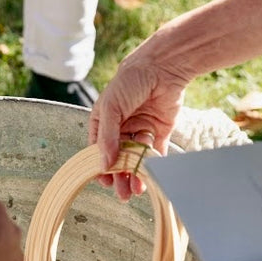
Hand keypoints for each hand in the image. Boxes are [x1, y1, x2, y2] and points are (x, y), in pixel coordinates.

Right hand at [89, 53, 186, 200]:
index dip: (100, 166)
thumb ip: (107, 137)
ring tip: (136, 189)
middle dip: (119, 176)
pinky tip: (150, 176)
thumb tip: (103, 164)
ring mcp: (140, 130)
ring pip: (135, 159)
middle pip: (118, 158)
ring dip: (135, 175)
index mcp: (104, 121)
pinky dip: (152, 166)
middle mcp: (121, 127)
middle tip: (122, 194)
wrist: (163, 66)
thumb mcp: (110, 108)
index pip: (99, 149)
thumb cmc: (130, 82)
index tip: (104, 182)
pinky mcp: (159, 131)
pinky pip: (154, 153)